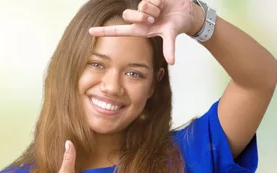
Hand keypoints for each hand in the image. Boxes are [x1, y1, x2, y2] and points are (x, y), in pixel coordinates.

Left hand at [88, 0, 205, 64]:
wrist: (186, 13)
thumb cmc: (176, 25)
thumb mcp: (171, 36)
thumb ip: (169, 48)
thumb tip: (172, 62)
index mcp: (141, 29)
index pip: (119, 31)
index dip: (104, 31)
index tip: (90, 31)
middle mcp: (140, 18)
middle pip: (128, 15)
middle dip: (142, 17)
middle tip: (154, 19)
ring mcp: (143, 7)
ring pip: (140, 6)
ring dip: (153, 9)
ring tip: (161, 11)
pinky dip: (158, 2)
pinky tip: (163, 3)